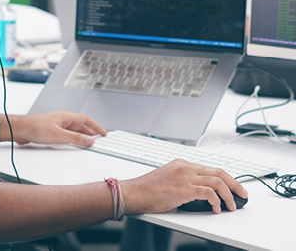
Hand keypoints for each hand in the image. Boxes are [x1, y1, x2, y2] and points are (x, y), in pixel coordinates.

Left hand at [7, 110, 107, 145]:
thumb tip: (90, 140)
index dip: (96, 126)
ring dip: (80, 136)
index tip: (104, 133)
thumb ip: (75, 138)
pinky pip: (65, 134)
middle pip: (80, 125)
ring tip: (88, 143)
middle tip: (98, 139)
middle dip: (90, 132)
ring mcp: (55, 124)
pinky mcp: (49, 131)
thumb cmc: (34, 127)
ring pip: (72, 130)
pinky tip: (72, 143)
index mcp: (65, 116)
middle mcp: (61, 119)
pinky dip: (71, 138)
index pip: (86, 119)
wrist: (19, 129)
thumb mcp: (59, 135)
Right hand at [122, 159, 247, 213]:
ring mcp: (185, 177)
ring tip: (232, 205)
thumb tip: (199, 194)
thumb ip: (183, 181)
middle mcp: (185, 168)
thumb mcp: (167, 180)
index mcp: (181, 164)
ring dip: (229, 195)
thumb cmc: (145, 190)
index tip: (232, 187)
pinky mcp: (184, 189)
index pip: (211, 169)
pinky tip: (216, 209)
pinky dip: (216, 202)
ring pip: (218, 182)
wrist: (131, 193)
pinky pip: (209, 193)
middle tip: (242, 194)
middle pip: (220, 172)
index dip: (226, 178)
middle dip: (235, 184)